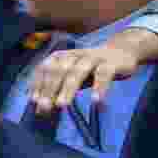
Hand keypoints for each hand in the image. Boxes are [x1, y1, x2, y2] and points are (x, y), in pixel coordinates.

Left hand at [28, 45, 148, 113]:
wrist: (122, 51)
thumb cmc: (92, 67)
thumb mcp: (73, 75)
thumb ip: (59, 88)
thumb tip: (42, 106)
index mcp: (62, 56)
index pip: (45, 68)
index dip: (38, 84)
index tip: (34, 100)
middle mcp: (75, 55)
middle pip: (59, 71)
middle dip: (50, 89)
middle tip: (45, 106)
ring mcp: (92, 58)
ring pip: (77, 72)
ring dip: (68, 89)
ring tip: (62, 105)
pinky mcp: (110, 63)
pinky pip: (103, 75)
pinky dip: (99, 88)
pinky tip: (95, 101)